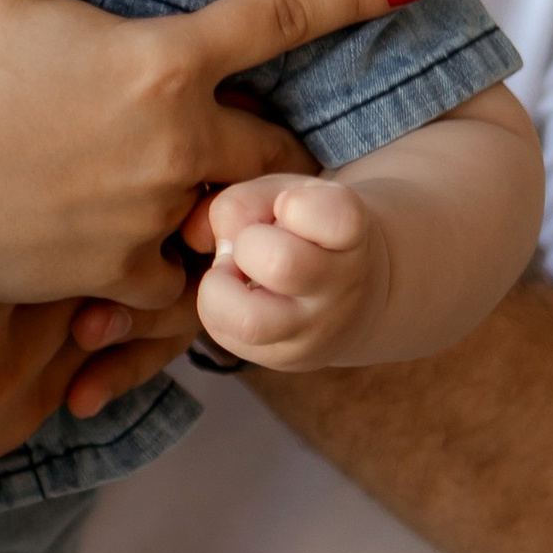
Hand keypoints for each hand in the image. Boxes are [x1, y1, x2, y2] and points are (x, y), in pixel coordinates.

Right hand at [0, 0, 425, 307]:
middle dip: (278, 147)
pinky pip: (174, 275)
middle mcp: (176, 144)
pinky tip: (126, 252)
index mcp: (160, 63)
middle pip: (276, 148)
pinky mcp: (118, 274)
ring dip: (222, 207)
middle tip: (245, 142)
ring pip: (228, 215)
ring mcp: (152, 217)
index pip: (280, 18)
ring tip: (180, 204)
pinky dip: (165, 264)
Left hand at [189, 171, 385, 367]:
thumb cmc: (309, 230)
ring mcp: (314, 331)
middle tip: (249, 243)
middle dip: (247, 244)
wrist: (355, 295)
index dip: (296, 203)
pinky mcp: (282, 357)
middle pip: (281, 264)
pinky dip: (215, 307)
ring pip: (249, 321)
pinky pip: (227, 334)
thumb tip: (197, 236)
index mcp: (350, 234)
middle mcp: (340, 288)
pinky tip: (235, 293)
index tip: (289, 207)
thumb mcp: (288, 195)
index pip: (334, 217)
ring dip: (221, 288)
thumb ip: (242, 200)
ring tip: (232, 275)